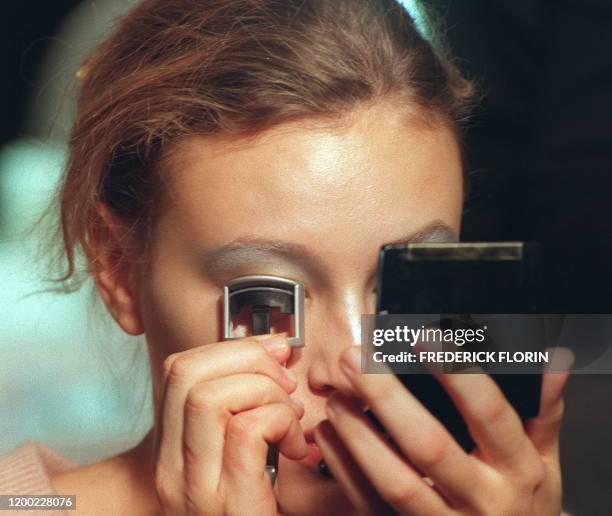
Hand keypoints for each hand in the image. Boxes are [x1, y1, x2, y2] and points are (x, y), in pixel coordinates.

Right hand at [153, 334, 307, 515]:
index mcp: (174, 450)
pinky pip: (246, 433)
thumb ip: (243, 408)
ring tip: (291, 420)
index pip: (179, 370)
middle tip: (286, 385)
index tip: (273, 351)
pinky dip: (280, 422)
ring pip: (213, 398)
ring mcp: (197, 492)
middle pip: (190, 375)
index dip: (231, 346)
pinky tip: (298, 446)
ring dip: (267, 393)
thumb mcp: (237, 455)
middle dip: (250, 361)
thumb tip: (273, 353)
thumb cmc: (256, 508)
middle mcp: (173, 471)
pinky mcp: (231, 508)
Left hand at [315, 346, 571, 514]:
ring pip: (395, 481)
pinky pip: (370, 506)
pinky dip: (345, 468)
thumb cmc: (525, 504)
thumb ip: (544, 410)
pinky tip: (329, 433)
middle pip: (429, 446)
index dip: (456, 373)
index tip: (424, 336)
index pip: (489, 414)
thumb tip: (552, 359)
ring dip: (358, 434)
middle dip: (387, 398)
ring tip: (335, 394)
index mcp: (517, 470)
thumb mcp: (547, 461)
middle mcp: (482, 499)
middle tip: (356, 358)